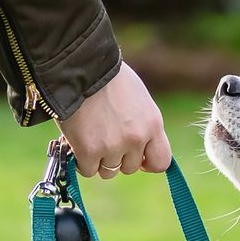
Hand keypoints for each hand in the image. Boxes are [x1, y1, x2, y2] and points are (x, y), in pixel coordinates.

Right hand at [57, 62, 171, 178]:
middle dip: (118, 158)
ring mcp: (112, 147)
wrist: (81, 69)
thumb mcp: (139, 100)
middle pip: (130, 168)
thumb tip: (140, 148)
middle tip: (104, 138)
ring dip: (99, 160)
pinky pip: (87, 170)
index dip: (148, 163)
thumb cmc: (108, 79)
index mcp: (152, 124)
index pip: (161, 162)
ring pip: (108, 171)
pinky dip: (80, 160)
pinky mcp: (88, 151)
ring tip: (90, 137)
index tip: (137, 158)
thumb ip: (142, 125)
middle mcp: (136, 139)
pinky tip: (77, 142)